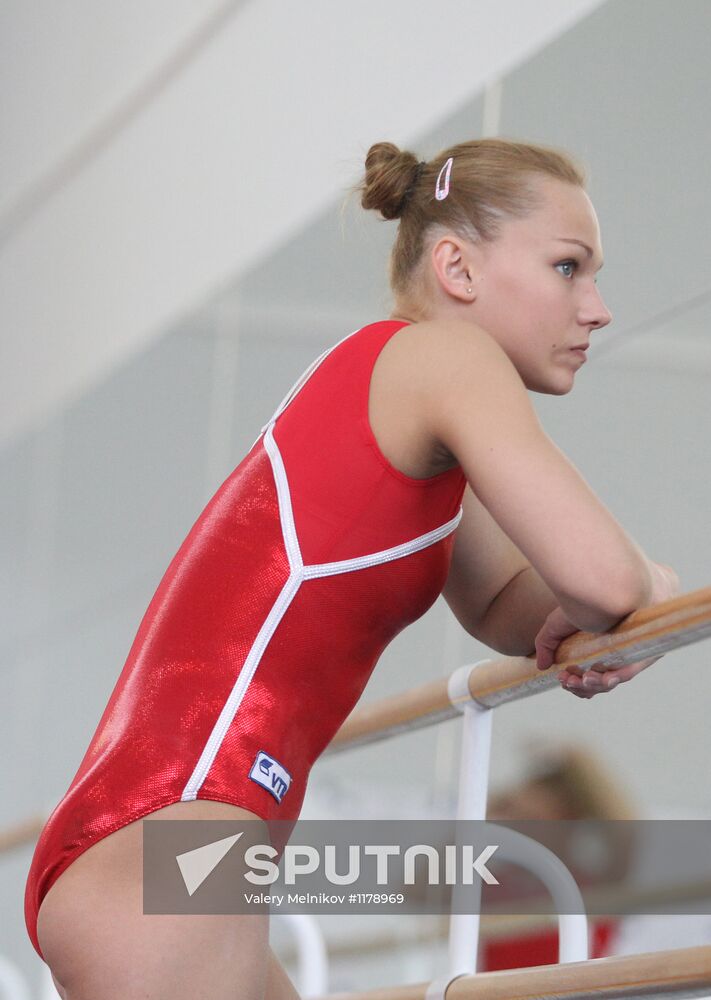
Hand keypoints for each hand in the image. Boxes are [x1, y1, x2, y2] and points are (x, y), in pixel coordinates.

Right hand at [534, 559, 680, 698]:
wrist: (613, 576)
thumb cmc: (591, 596)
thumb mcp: (561, 621)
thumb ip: (548, 643)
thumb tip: (540, 666)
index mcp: (600, 651)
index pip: (589, 677)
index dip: (575, 683)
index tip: (562, 678)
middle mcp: (616, 655)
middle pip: (600, 683)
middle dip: (580, 686)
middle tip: (566, 680)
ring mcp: (631, 654)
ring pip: (613, 681)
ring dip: (593, 685)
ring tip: (577, 679)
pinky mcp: (645, 650)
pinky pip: (629, 671)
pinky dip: (611, 678)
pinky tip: (595, 677)